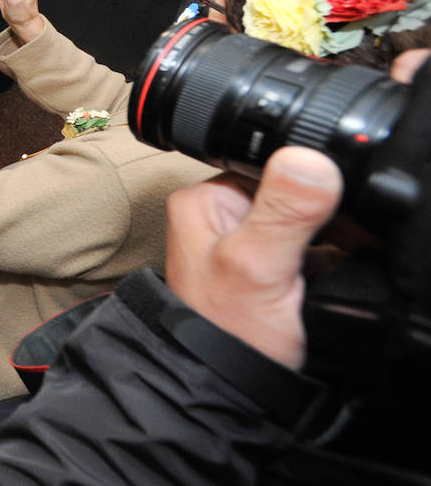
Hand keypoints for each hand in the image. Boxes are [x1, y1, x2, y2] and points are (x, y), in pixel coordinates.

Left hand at [166, 147, 341, 369]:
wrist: (227, 389)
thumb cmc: (227, 332)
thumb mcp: (258, 265)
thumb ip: (284, 212)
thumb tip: (309, 158)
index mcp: (205, 198)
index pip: (271, 163)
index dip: (314, 182)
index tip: (340, 209)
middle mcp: (219, 213)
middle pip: (292, 191)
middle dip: (326, 215)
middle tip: (336, 248)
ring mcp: (243, 241)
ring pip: (305, 220)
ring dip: (331, 239)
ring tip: (320, 271)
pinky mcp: (266, 267)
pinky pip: (308, 247)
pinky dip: (329, 259)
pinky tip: (328, 278)